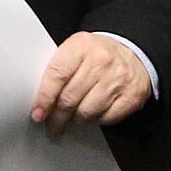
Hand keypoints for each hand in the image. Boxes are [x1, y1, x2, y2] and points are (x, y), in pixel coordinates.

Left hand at [30, 32, 151, 139]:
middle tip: (51, 125)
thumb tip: (38, 101)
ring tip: (75, 115)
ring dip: (76, 118)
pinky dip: (97, 119)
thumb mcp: (75, 51)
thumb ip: (57, 71)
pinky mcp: (132, 96)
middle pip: (69, 98)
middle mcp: (101, 60)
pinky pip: (105, 119)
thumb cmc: (97, 55)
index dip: (44, 98)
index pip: (57, 75)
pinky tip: (95, 112)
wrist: (132, 53)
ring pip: (86, 113)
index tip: (38, 113)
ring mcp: (118, 78)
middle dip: (56, 117)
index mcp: (82, 45)